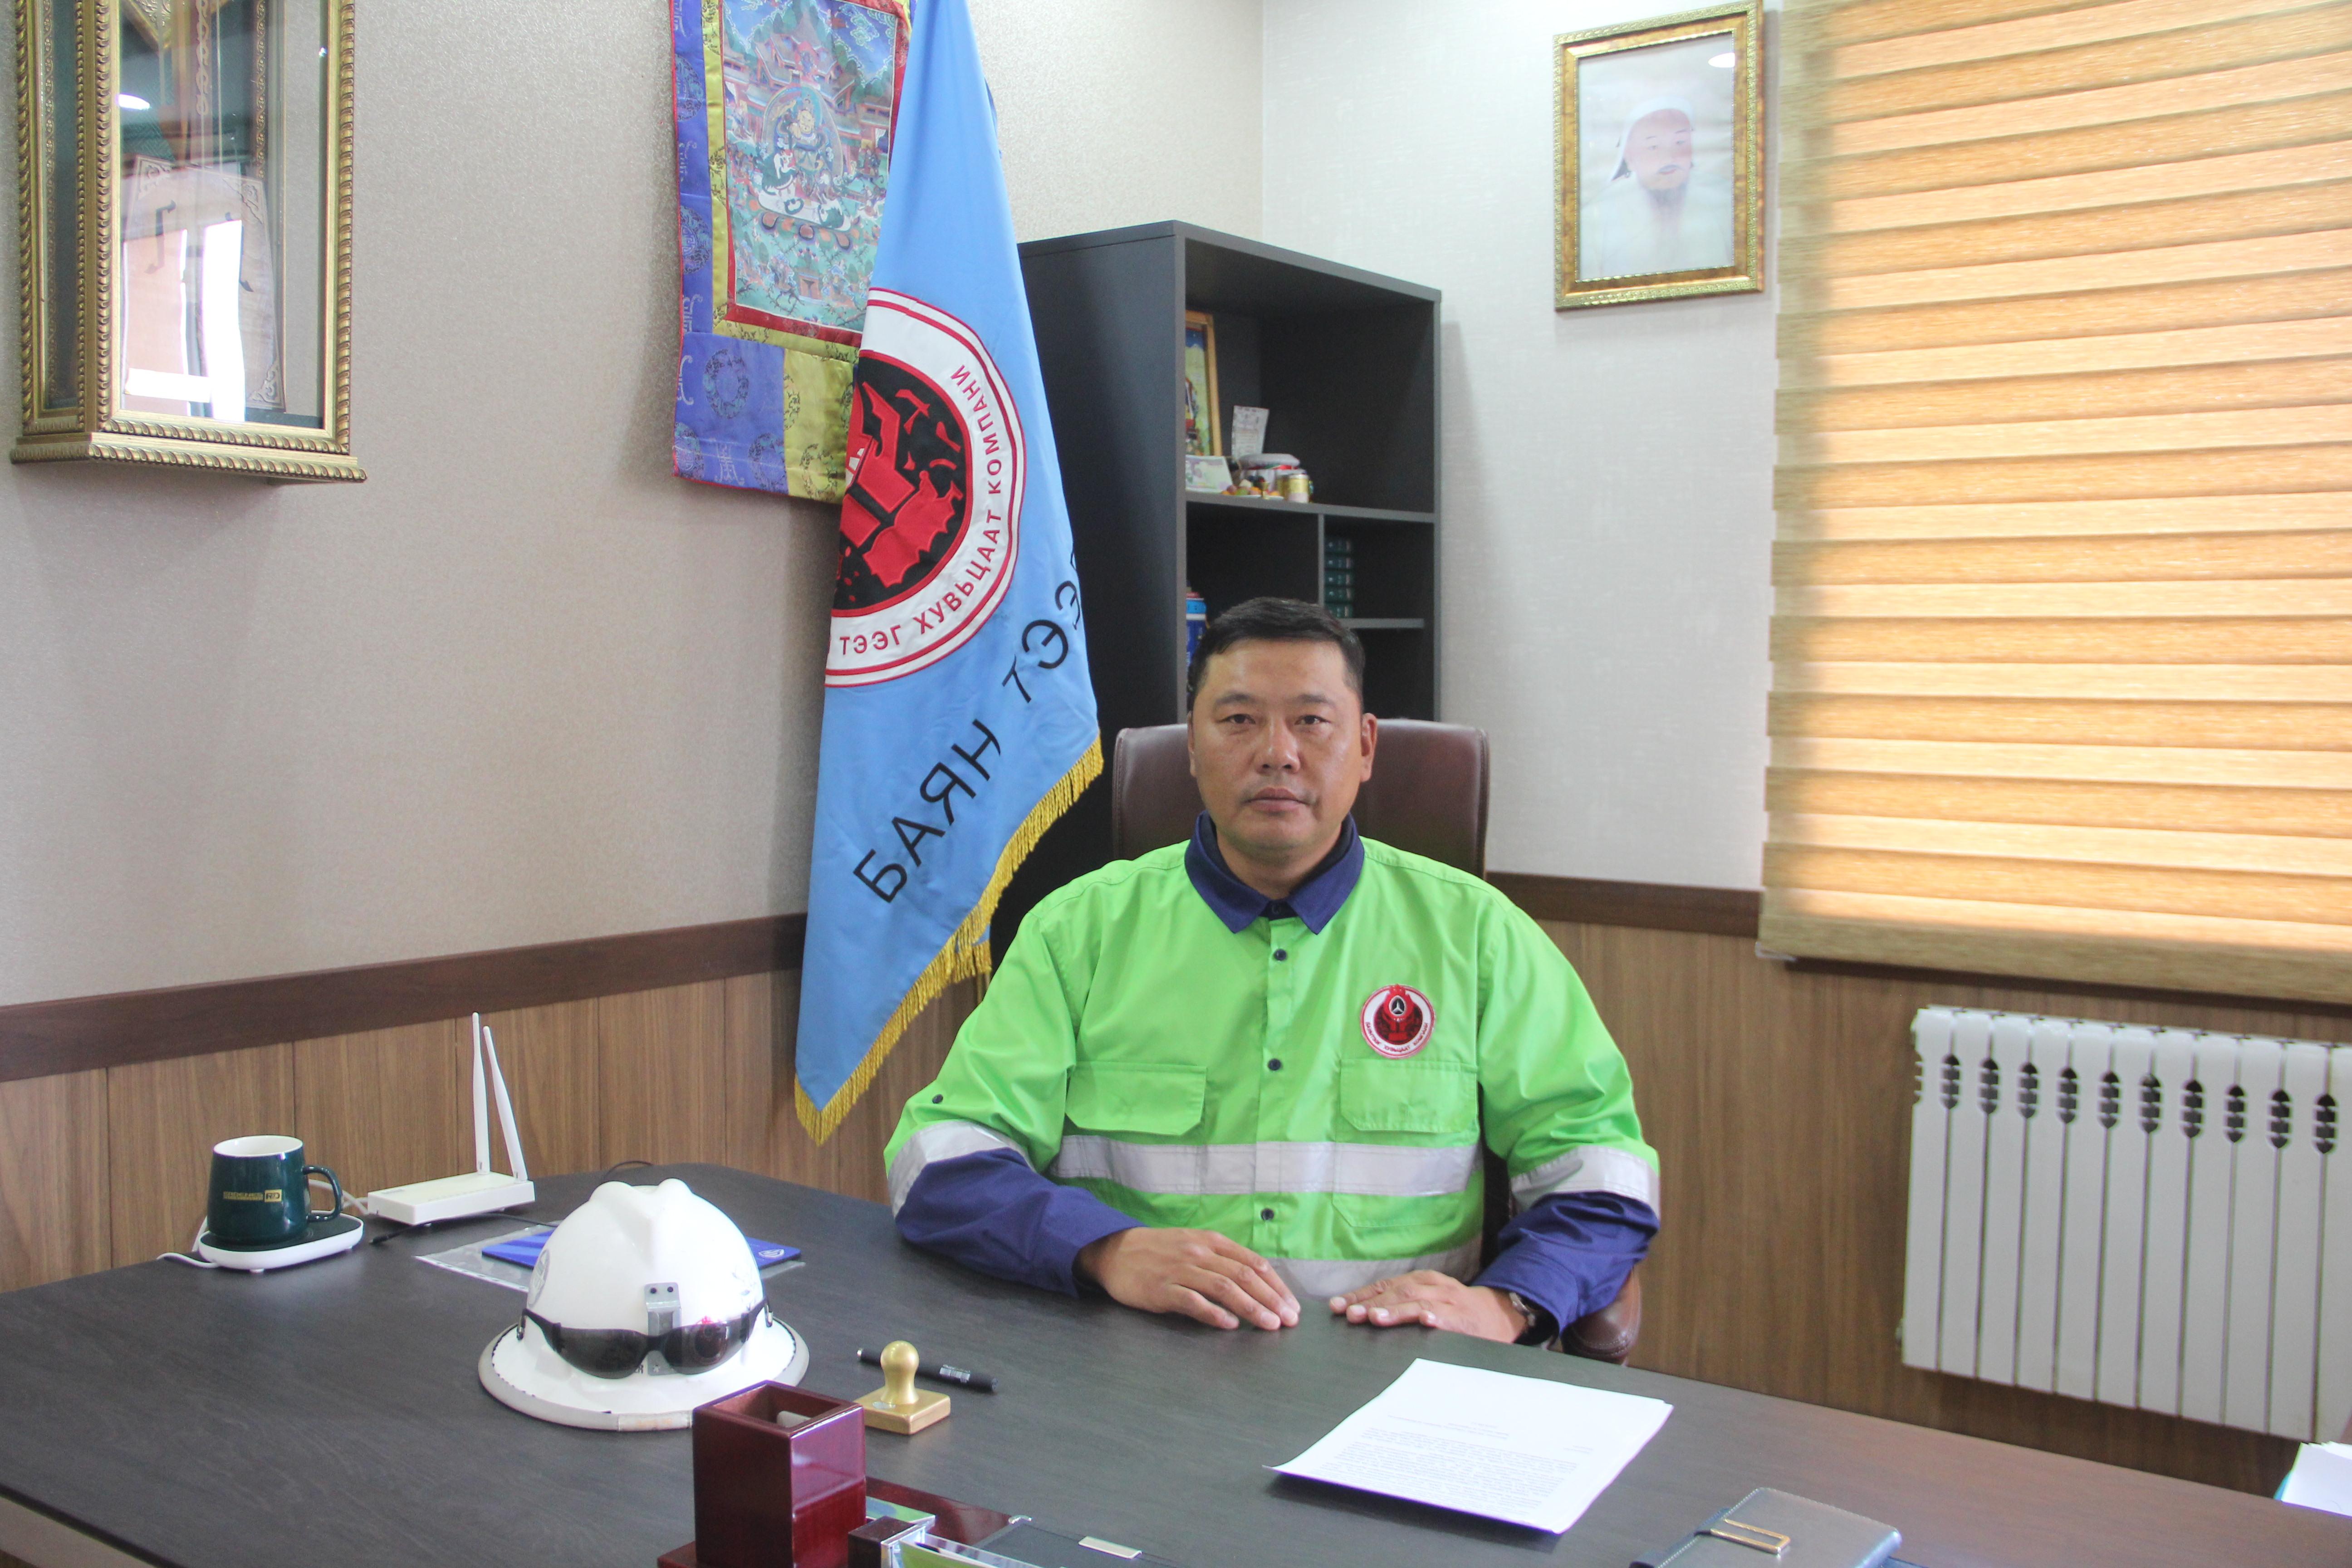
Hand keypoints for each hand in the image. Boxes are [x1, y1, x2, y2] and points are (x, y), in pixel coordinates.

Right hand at [1076, 1227, 1299, 1331]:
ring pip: (1224, 1288)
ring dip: (1251, 1308)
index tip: (1291, 1305)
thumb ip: (1223, 1260)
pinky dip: (1214, 1313)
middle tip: (1289, 1321)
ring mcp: (1180, 1270)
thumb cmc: (1160, 1251)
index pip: (1253, 1263)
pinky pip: (1193, 1301)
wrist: (1115, 1251)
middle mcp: (1199, 1253)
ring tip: (1269, 1325)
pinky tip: (1230, 1325)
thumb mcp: (1194, 1244)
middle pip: (1244, 1276)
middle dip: (1271, 1299)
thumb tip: (1258, 1282)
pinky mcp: (1162, 1289)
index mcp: (1211, 1241)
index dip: (1276, 1285)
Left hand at [1328, 1272, 1527, 1342]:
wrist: (1500, 1314)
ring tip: (1375, 1318)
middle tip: (1350, 1314)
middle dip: (1371, 1303)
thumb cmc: (1457, 1310)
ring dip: (1395, 1311)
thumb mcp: (1429, 1299)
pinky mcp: (1464, 1319)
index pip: (1386, 1286)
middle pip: (1397, 1292)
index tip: (1337, 1306)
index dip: (1361, 1295)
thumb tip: (1364, 1312)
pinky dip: (1435, 1318)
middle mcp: (1434, 1287)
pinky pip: (1448, 1317)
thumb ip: (1402, 1304)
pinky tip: (1424, 1322)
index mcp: (1422, 1281)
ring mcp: (1450, 1302)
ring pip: (1418, 1303)